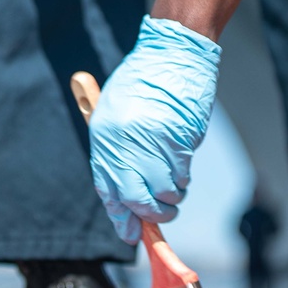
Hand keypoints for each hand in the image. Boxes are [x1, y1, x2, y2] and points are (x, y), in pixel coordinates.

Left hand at [88, 16, 220, 243]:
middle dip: (150, 215)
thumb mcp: (115, 113)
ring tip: (174, 188)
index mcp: (104, 136)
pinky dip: (183, 180)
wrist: (171, 54)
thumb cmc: (141, 84)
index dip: (121, 217)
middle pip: (137, 199)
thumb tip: (125, 200)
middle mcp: (126, 142)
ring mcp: (153, 142)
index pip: (109, 190)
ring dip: (171, 198)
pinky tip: (181, 169)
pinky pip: (182, 175)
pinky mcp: (180, 139)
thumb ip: (117, 154)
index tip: (131, 233)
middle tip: (161, 215)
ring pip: (164, 192)